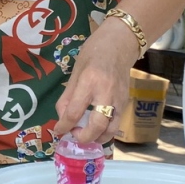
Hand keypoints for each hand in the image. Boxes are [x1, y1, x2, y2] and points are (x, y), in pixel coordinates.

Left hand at [54, 18, 136, 143]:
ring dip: (97, 138)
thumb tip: (62, 117)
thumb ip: (67, 97)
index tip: (59, 131)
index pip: (75, 111)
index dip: (64, 125)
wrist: (120, 45)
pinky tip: (95, 129)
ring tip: (85, 136)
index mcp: (89, 82)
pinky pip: (116, 123)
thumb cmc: (93, 54)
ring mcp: (119, 99)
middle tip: (74, 135)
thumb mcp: (75, 72)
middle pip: (97, 125)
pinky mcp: (126, 103)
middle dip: (84, 137)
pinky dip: (106, 131)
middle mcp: (106, 93)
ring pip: (111, 129)